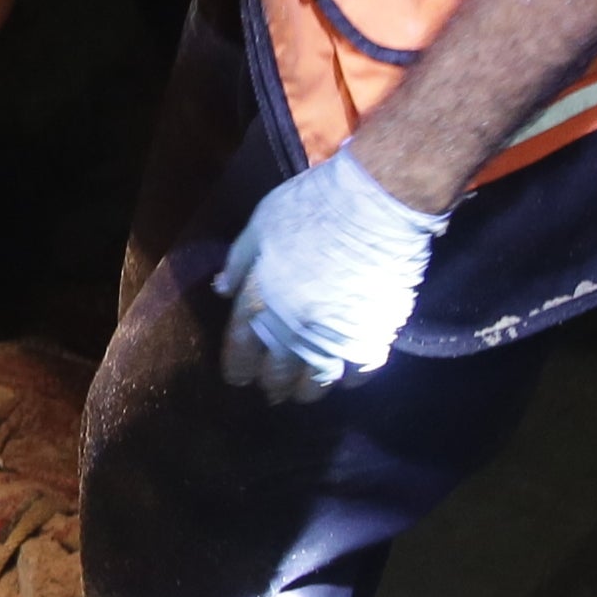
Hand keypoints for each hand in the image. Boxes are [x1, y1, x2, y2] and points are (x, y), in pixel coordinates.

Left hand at [215, 143, 446, 402]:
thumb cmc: (312, 207)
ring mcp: (333, 340)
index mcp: (258, 303)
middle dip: (272, 384)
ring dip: (308, 390)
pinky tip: (345, 377)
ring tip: (305, 391)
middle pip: (277, 375)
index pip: (240, 352)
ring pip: (316, 384)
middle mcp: (291, 331)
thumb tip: (221, 291)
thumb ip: (239, 262)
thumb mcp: (261, 225)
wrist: (375, 205)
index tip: (240, 377)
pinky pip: (358, 375)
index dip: (238, 369)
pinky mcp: (373, 340)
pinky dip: (349, 380)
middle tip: (274, 389)